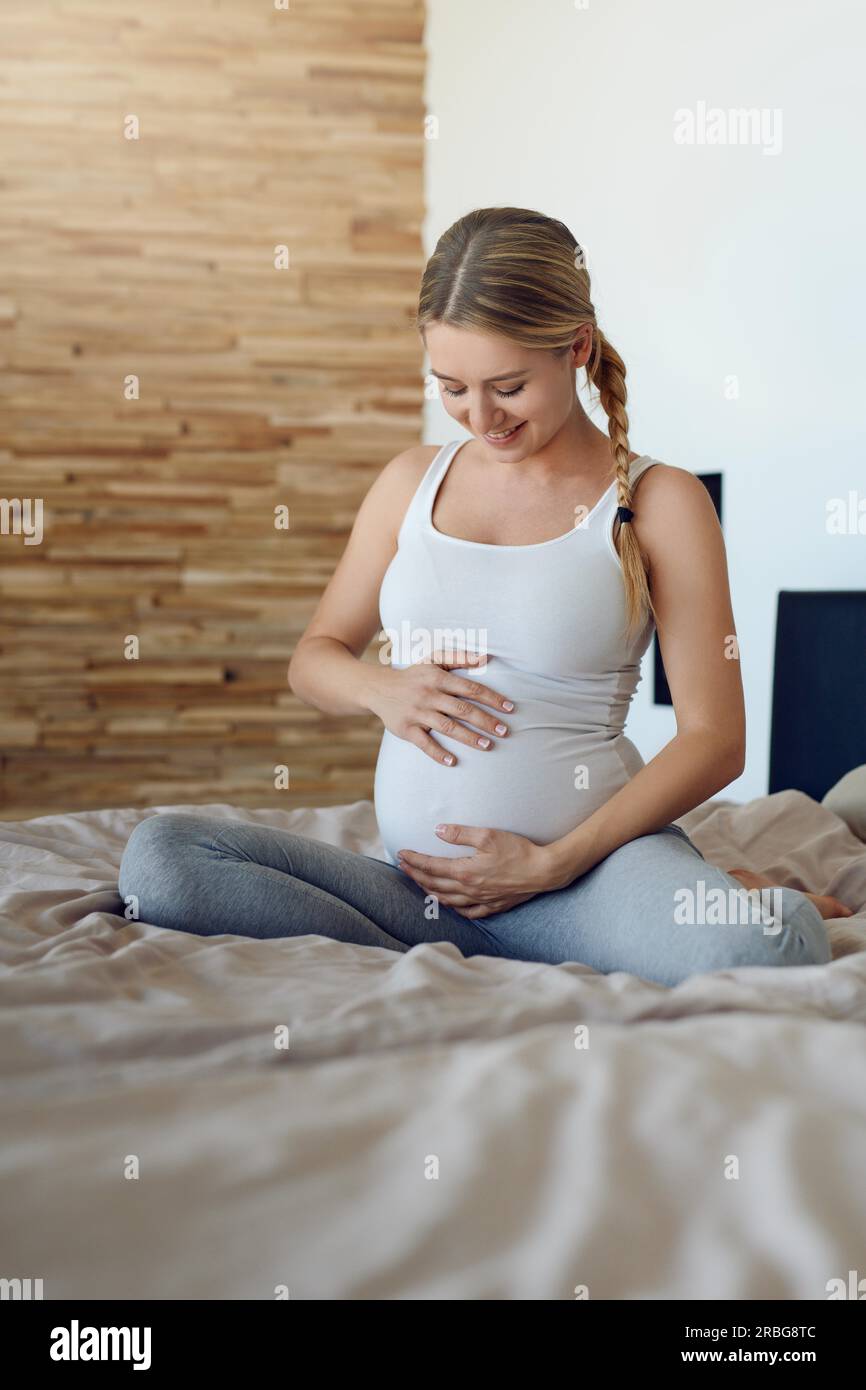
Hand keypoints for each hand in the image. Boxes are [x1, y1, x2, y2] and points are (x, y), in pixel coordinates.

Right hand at [367, 647, 514, 765]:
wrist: (378, 688)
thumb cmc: (414, 675)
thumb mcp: (433, 660)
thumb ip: (459, 658)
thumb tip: (485, 658)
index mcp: (438, 678)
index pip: (471, 689)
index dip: (492, 698)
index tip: (510, 709)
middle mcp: (428, 695)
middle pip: (462, 709)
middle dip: (485, 721)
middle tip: (505, 732)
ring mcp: (417, 713)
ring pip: (447, 727)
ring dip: (469, 737)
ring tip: (488, 746)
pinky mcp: (406, 729)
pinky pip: (424, 743)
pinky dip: (438, 754)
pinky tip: (453, 762)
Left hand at [396, 824, 554, 916]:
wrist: (544, 871)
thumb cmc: (518, 850)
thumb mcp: (488, 835)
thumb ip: (460, 834)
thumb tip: (437, 830)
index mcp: (465, 871)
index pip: (431, 867)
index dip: (414, 860)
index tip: (401, 854)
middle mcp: (469, 889)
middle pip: (434, 884)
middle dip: (416, 875)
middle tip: (403, 866)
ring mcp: (480, 900)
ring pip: (447, 900)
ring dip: (430, 891)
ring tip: (420, 883)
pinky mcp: (493, 906)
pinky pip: (468, 912)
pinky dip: (454, 908)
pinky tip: (450, 904)